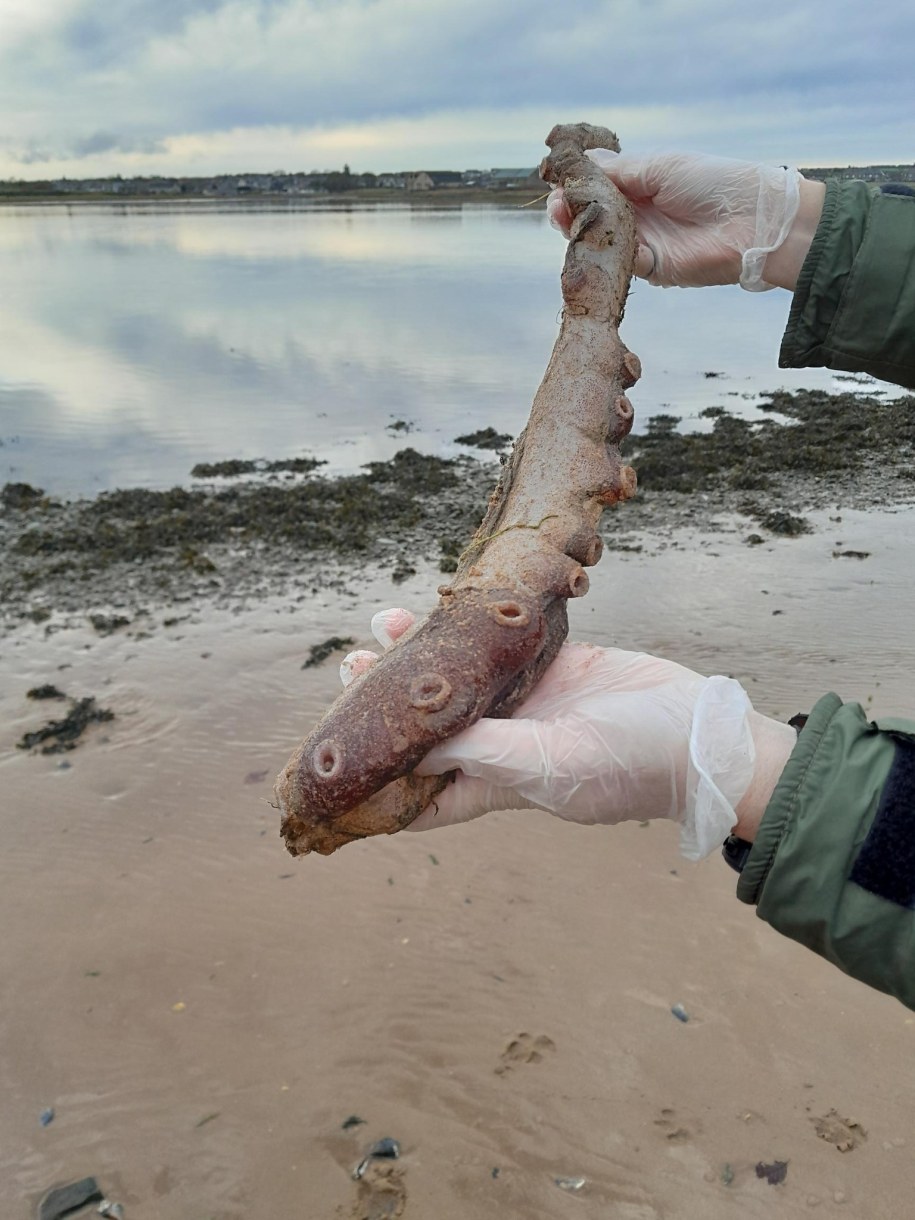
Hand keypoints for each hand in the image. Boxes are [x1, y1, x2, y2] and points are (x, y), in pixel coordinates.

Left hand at [341, 609, 796, 857]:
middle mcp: (503, 745)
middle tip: (347, 673)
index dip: (376, 785)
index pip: (420, 797)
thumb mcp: (550, 765)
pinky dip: (466, 628)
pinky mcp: (552, 664)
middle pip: (429, 728)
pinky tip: (434, 605)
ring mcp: (527, 703)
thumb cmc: (628, 764)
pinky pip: (498, 644)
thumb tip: (414, 746)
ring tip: (377, 628)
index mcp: (496, 784)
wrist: (699, 730)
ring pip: (457, 680)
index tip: (334, 766)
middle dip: (387, 706)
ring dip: (419, 658)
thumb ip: (483, 752)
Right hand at [548, 150, 822, 291]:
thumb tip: (584, 163)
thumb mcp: (661, 166)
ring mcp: (642, 242)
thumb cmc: (713, 183)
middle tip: (556, 205)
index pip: (598, 185)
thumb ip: (620, 171)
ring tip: (564, 219)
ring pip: (599, 240)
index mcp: (642, 183)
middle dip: (570, 210)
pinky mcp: (650, 268)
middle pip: (592, 215)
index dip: (576, 185)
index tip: (557, 180)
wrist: (751, 221)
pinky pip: (618, 263)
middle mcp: (638, 214)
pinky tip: (595, 239)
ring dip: (579, 232)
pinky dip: (604, 252)